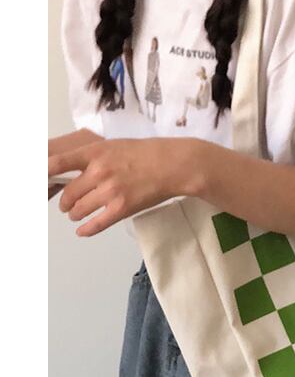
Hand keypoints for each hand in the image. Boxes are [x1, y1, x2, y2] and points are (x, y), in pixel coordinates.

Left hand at [48, 137, 196, 236]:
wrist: (173, 164)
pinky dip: (86, 229)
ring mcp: (110, 191)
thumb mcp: (113, 145)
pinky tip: (82, 231)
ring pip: (79, 210)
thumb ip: (93, 156)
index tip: (38, 181)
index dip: (43, 174)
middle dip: (65, 202)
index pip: (58, 163)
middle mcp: (99, 171)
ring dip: (74, 215)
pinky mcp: (122, 208)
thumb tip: (73, 170)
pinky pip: (96, 223)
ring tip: (75, 215)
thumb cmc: (146, 153)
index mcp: (95, 152)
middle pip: (68, 193)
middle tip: (66, 205)